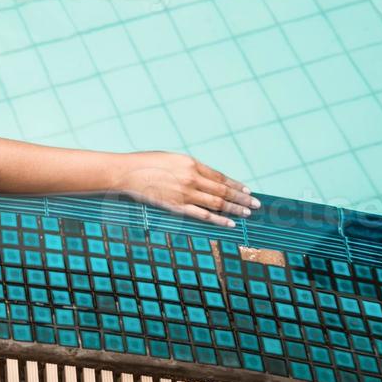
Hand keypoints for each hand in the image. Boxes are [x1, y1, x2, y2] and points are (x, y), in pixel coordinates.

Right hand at [115, 151, 258, 226]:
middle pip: (223, 190)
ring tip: (247, 213)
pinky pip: (202, 215)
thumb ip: (190, 167)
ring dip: (234, 208)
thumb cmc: (146, 162)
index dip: (235, 184)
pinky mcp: (176, 206)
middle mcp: (191, 178)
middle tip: (256, 204)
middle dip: (241, 197)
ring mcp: (184, 193)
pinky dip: (218, 219)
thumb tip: (206, 178)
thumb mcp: (172, 158)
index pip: (220, 176)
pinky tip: (230, 223)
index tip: (247, 190)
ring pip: (217, 203)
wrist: (125, 172)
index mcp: (191, 163)